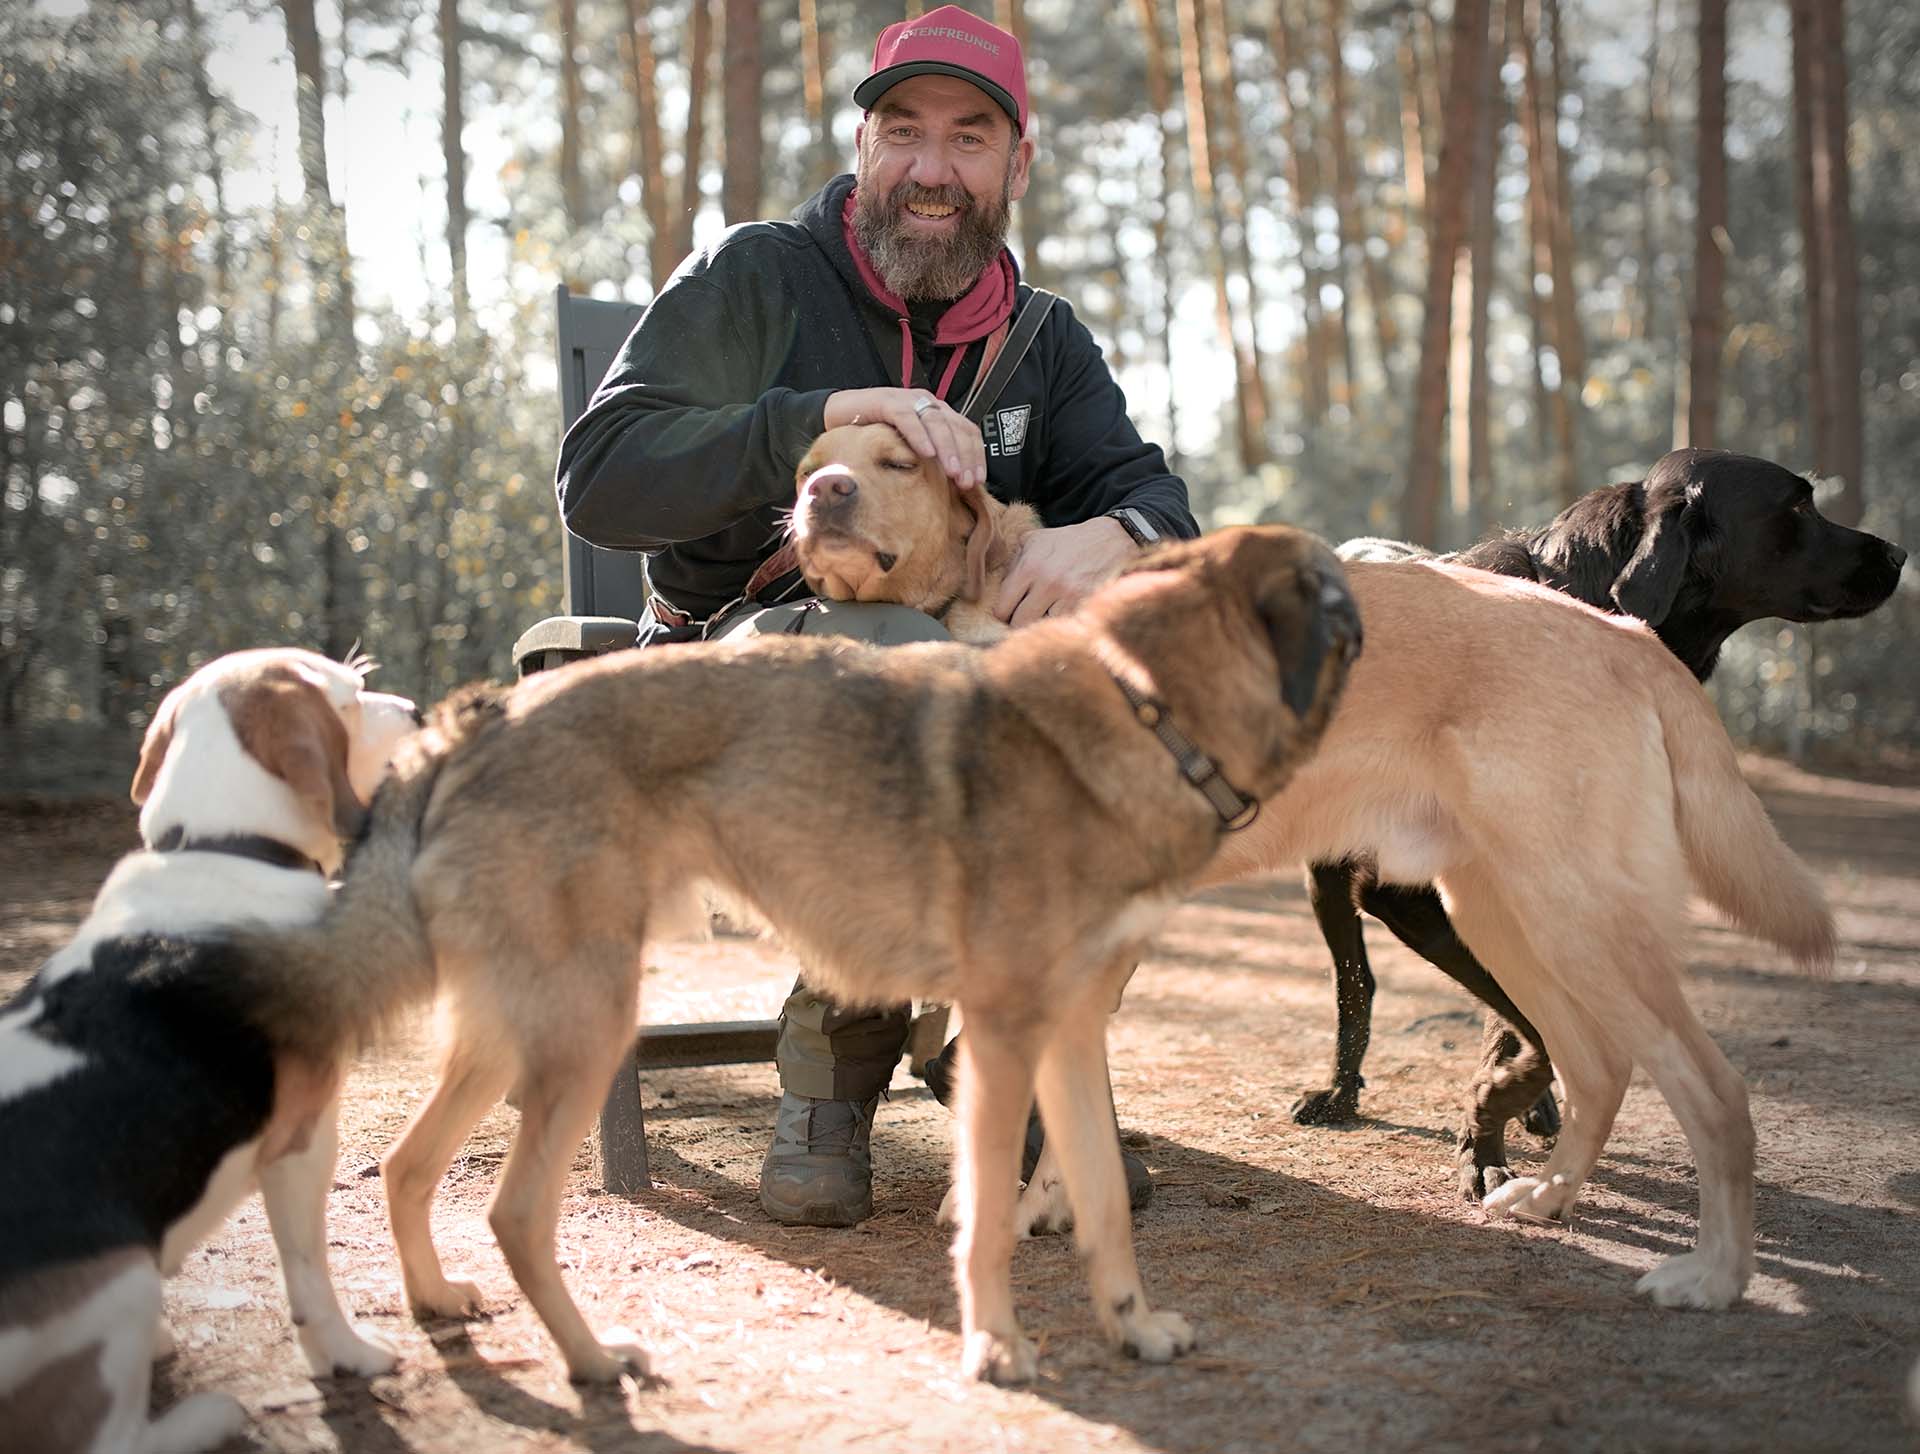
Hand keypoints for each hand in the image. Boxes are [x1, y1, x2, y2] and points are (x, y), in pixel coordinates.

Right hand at [822, 388, 987, 489]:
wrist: (837, 415)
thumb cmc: (873, 434)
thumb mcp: (908, 447)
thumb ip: (929, 456)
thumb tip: (952, 484)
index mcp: (937, 412)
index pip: (967, 431)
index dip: (976, 455)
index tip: (977, 481)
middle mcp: (926, 402)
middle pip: (956, 427)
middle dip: (965, 457)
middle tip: (967, 482)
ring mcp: (908, 400)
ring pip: (936, 422)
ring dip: (948, 448)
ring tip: (953, 472)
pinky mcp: (887, 402)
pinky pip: (907, 418)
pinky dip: (919, 435)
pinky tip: (926, 453)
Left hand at [993, 516, 1136, 626]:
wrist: (1113, 540)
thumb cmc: (1070, 542)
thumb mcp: (1036, 540)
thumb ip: (1013, 562)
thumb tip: (995, 590)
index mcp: (1030, 566)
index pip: (1002, 608)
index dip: (1003, 614)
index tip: (1010, 613)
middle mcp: (1047, 582)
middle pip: (1019, 624)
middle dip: (1019, 624)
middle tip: (1026, 619)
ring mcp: (1068, 596)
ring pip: (1042, 629)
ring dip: (1041, 627)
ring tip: (1046, 617)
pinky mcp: (1087, 605)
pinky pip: (1064, 627)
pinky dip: (1062, 626)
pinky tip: (1064, 617)